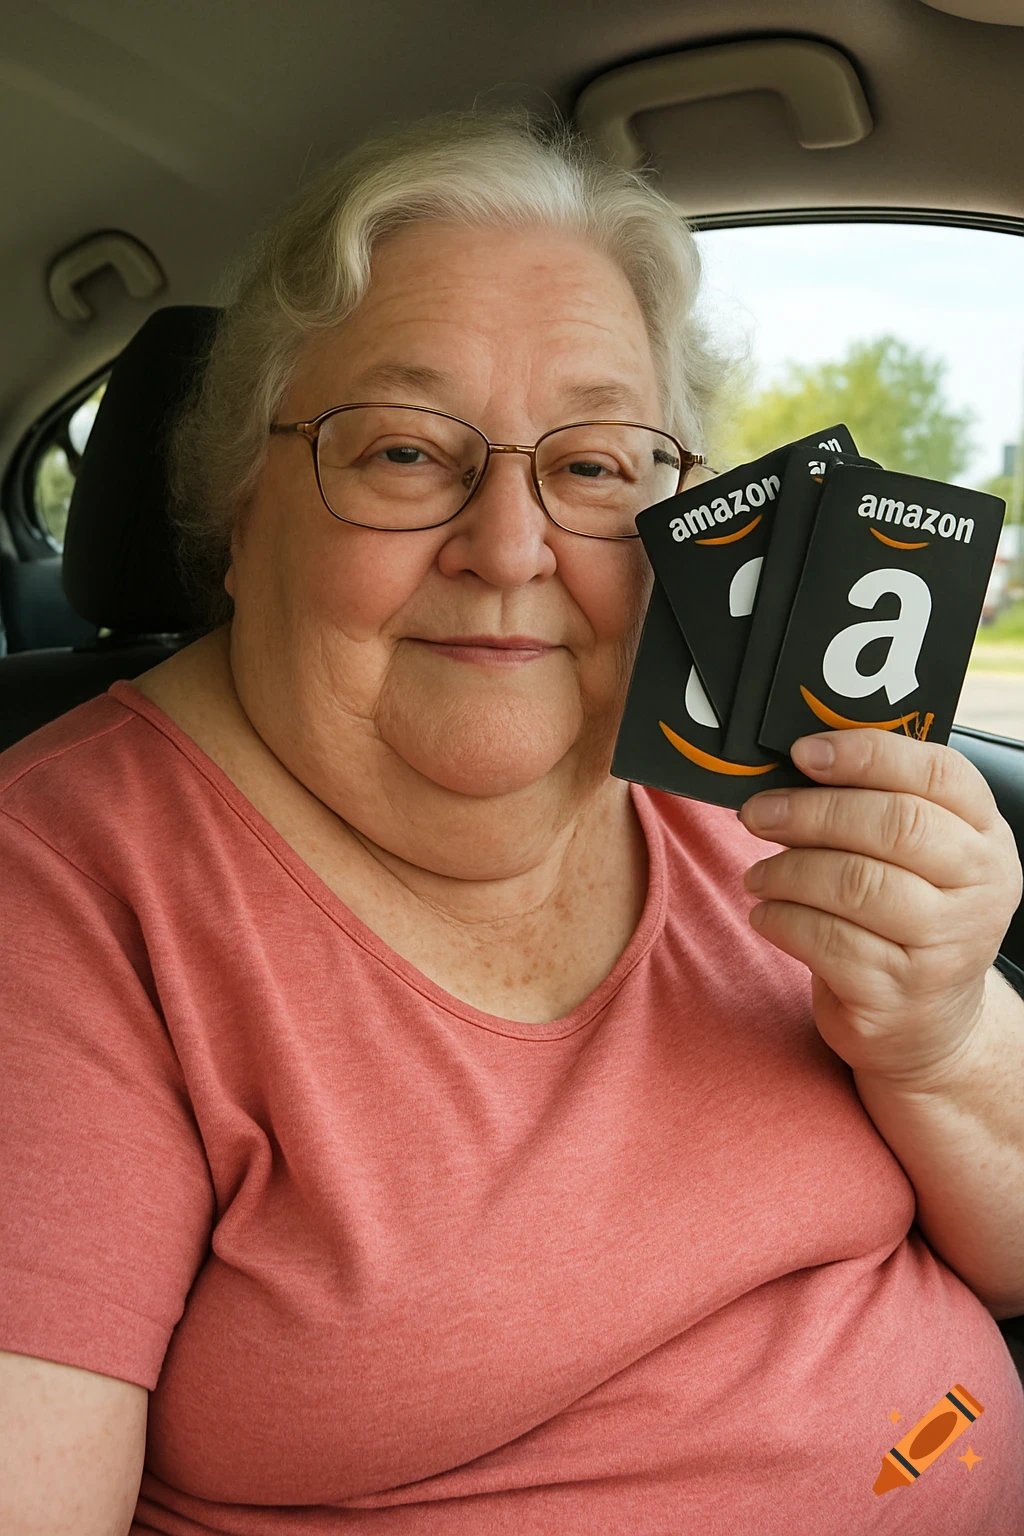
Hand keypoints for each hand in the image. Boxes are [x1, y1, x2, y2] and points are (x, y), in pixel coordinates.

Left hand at [739, 730, 1021, 1088]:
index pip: (939, 774)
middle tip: (758, 813)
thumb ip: (879, 806)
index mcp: (986, 838)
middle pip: (893, 826)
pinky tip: (766, 913)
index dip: (868, 754)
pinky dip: (781, 918)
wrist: (928, 1025)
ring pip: (854, 883)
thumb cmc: (907, 920)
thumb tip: (796, 765)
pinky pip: (825, 940)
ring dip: (787, 870)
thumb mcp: (921, 861)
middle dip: (811, 812)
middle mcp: (980, 891)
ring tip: (759, 874)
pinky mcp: (897, 995)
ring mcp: (944, 948)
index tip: (804, 752)